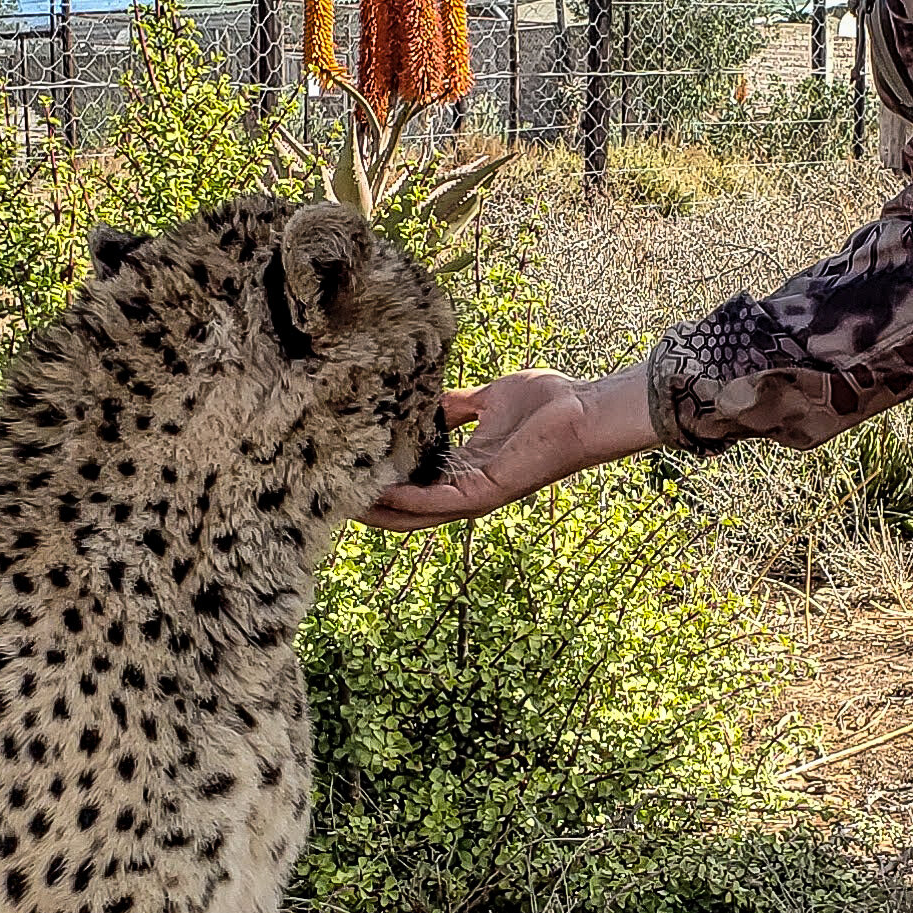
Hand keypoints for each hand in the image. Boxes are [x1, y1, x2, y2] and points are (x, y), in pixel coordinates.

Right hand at [361, 363, 656, 527]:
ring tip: (341, 501)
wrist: (584, 410)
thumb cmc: (549, 403)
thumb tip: (423, 401)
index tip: (345, 469)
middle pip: (408, 507)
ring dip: (380, 509)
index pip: (414, 482)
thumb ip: (456, 406)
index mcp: (466, 468)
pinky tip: (379, 494)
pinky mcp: (486, 492)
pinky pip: (438, 503)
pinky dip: (407, 501)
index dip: (380, 479)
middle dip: (369, 504)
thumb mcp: (487, 400)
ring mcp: (476, 494)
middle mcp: (467, 488)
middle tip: (328, 495)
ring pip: (417, 513)